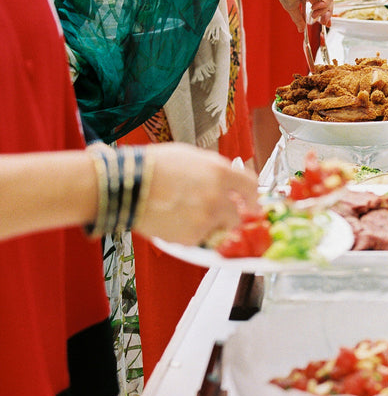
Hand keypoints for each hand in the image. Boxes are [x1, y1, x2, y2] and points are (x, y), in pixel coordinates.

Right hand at [134, 144, 258, 245]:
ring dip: (210, 225)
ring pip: (219, 229)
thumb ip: (217, 169)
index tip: (252, 203)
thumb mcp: (193, 156)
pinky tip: (175, 220)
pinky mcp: (191, 237)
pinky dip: (191, 234)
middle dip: (231, 216)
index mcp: (221, 173)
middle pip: (239, 215)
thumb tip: (229, 178)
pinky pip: (200, 239)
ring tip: (187, 214)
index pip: (252, 187)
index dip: (253, 197)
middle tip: (216, 212)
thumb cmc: (154, 166)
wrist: (126, 184)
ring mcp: (205, 219)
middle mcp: (218, 197)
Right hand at [277, 0, 333, 31]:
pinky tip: (315, 7)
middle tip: (323, 22)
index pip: (321, 2)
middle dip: (326, 14)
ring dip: (322, 11)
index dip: (323, 13)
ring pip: (329, 0)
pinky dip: (324, 4)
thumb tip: (301, 29)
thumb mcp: (293, 8)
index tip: (324, 22)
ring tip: (314, 15)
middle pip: (327, 2)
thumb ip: (299, 18)